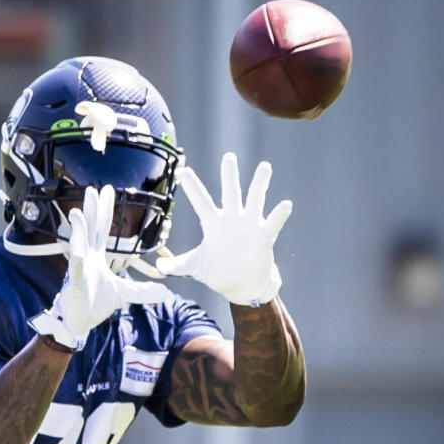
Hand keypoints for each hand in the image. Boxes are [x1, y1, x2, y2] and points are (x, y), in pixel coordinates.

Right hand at [29, 185, 161, 349]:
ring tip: (76, 214)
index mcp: (96, 256)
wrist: (79, 323)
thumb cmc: (95, 304)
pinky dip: (76, 264)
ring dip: (78, 230)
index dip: (105, 210)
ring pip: (78, 246)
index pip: (101, 229)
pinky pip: (75, 273)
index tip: (107, 190)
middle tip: (91, 190)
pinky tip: (78, 254)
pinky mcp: (75, 286)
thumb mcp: (123, 295)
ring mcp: (79, 270)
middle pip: (89, 229)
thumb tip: (165, 292)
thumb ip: (142, 291)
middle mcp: (86, 259)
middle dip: (91, 210)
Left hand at [155, 152, 291, 305]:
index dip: (193, 188)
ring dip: (259, 184)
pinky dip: (279, 214)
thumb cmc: (218, 273)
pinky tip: (285, 205)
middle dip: (229, 175)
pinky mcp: (264, 237)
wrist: (241, 286)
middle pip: (230, 192)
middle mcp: (232, 219)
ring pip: (255, 199)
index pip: (201, 202)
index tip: (184, 171)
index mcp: (213, 224)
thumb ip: (177, 265)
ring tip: (264, 167)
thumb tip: (158, 266)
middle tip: (229, 156)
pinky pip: (273, 223)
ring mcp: (249, 225)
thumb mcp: (196, 268)